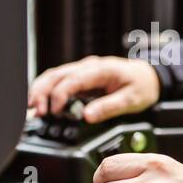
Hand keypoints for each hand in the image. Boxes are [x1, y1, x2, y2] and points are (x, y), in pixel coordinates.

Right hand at [28, 56, 160, 122]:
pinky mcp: (79, 77)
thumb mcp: (131, 99)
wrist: (149, 77)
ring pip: (53, 76)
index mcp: (101, 69)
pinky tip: (40, 104)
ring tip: (33, 110)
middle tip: (36, 112)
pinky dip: (46, 91)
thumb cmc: (142, 85)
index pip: (73, 79)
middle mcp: (88, 66)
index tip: (54, 110)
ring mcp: (82, 70)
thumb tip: (87, 116)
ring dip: (40, 91)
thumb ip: (109, 107)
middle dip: (43, 92)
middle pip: (57, 75)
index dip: (60, 94)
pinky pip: (58, 81)